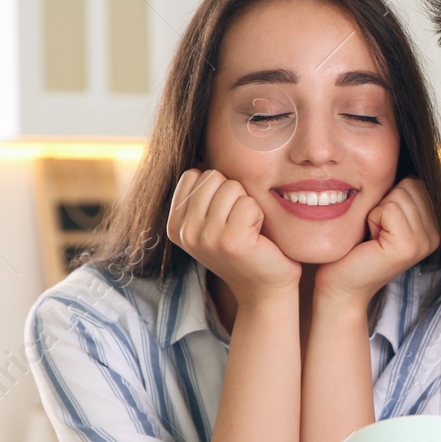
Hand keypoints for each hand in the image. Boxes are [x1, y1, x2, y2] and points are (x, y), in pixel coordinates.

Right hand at [167, 169, 298, 302]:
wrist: (265, 286)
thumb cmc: (244, 246)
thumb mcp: (212, 220)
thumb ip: (201, 193)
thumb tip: (200, 155)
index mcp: (175, 225)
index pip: (194, 174)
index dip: (218, 189)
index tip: (224, 217)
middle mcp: (185, 232)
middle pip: (213, 177)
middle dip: (234, 195)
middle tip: (239, 224)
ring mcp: (205, 237)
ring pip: (232, 187)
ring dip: (247, 205)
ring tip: (248, 230)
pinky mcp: (230, 241)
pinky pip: (249, 203)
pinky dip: (259, 215)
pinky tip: (257, 237)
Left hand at [315, 177, 438, 304]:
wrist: (340, 283)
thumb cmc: (355, 247)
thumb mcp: (384, 214)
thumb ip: (400, 192)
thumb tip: (403, 154)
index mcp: (434, 225)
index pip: (417, 181)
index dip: (390, 195)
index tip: (382, 223)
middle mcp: (436, 234)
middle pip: (410, 185)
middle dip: (385, 201)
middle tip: (376, 230)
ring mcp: (426, 242)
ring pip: (400, 195)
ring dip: (377, 211)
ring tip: (373, 235)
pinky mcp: (409, 246)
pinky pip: (390, 208)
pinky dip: (373, 219)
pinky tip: (371, 240)